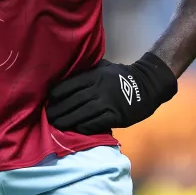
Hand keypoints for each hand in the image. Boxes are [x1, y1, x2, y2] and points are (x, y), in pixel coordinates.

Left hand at [46, 53, 176, 134]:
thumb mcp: (104, 67)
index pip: (71, 85)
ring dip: (68, 120)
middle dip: (59, 109)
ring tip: (56, 125)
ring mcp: (109, 103)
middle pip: (74, 100)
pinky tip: (77, 128)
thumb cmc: (122, 75)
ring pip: (84, 113)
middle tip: (48, 116)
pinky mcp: (118, 116)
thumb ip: (87, 70)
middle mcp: (100, 89)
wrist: (147, 85)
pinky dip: (86, 126)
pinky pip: (98, 122)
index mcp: (95, 76)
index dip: (58, 93)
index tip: (49, 99)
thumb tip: (67, 74)